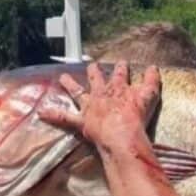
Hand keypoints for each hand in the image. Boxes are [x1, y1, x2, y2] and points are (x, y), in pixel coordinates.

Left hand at [38, 61, 160, 152]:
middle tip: (92, 65)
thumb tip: (154, 67)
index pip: (120, 74)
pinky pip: (64, 118)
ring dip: (70, 85)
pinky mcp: (82, 121)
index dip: (122, 68)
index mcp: (118, 87)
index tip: (122, 62)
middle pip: (96, 79)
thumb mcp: (149, 96)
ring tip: (63, 78)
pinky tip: (42, 113)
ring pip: (77, 92)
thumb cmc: (136, 117)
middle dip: (94, 72)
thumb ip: (152, 81)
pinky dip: (53, 115)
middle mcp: (101, 94)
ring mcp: (89, 107)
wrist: (121, 133)